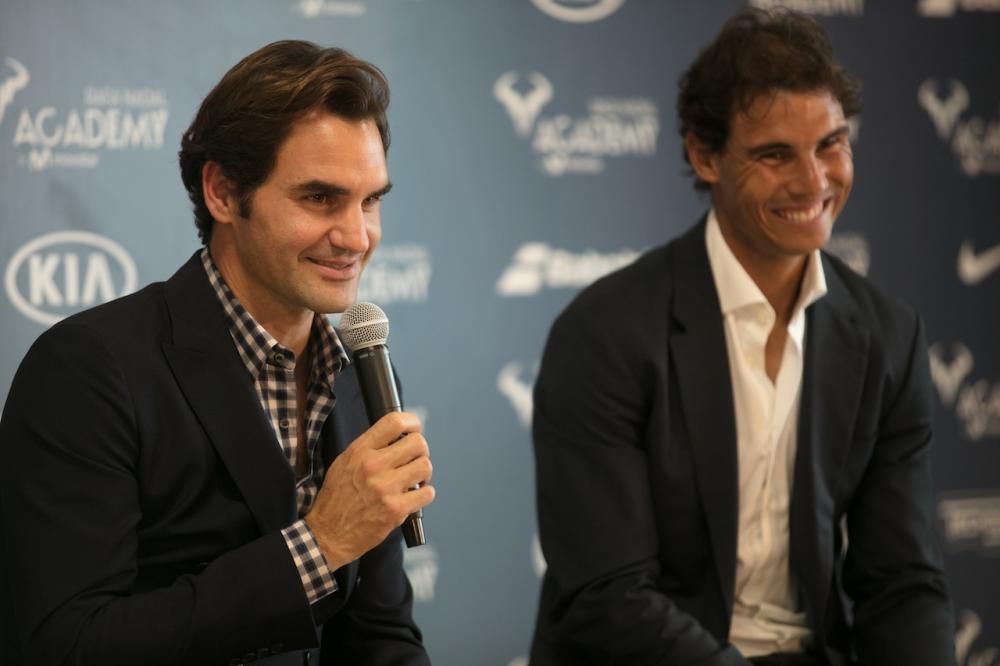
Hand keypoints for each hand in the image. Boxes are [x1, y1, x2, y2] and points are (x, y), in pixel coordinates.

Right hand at [304, 411, 434, 569]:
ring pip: (425, 466)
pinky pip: (427, 493)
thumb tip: (398, 437)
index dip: (412, 422)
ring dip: (424, 474)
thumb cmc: (336, 498)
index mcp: (360, 451)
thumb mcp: (344, 463)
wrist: (328, 534)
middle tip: (414, 460)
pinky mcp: (396, 510)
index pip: (394, 422)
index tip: (414, 429)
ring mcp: (386, 488)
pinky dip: (424, 494)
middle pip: (417, 443)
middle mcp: (373, 465)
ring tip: (414, 480)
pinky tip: (414, 496)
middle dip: (421, 451)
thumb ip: (369, 448)